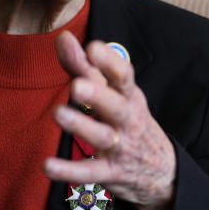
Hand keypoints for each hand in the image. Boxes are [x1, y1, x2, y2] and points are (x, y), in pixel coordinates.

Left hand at [44, 32, 175, 209]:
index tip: (93, 47)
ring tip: (58, 114)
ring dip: (81, 126)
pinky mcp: (110, 172)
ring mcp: (120, 146)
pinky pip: (89, 172)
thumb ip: (85, 67)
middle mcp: (127, 119)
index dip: (109, 61)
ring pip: (101, 136)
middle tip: (76, 85)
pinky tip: (48, 165)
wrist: (160, 170)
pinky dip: (69, 171)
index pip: (123, 75)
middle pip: (115, 105)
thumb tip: (63, 37)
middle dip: (97, 94)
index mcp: (128, 95)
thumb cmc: (128, 119)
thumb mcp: (113, 93)